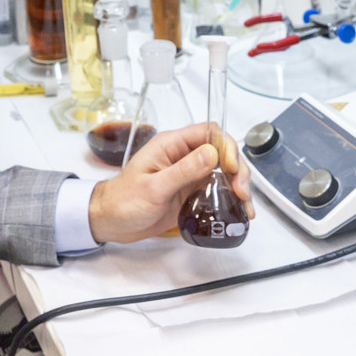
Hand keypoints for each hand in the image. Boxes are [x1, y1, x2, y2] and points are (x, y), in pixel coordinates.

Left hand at [86, 122, 254, 244]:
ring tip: (245, 205)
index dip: (226, 147)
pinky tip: (239, 210)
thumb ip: (182, 171)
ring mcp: (189, 174)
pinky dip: (231, 198)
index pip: (208, 132)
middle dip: (238, 169)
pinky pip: (218, 189)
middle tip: (241, 192)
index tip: (232, 168)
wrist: (111, 222)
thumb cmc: (123, 202)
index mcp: (171, 145)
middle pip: (222, 151)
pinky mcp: (191, 191)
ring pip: (224, 171)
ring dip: (238, 184)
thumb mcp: (153, 188)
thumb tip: (212, 154)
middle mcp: (183, 156)